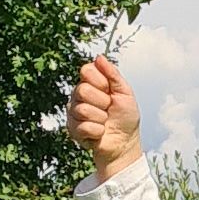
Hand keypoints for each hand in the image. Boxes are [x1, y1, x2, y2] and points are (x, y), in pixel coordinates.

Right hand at [68, 54, 142, 179]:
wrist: (124, 142)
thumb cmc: (126, 117)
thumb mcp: (125, 93)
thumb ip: (113, 74)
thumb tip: (98, 57)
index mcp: (90, 83)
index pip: (86, 70)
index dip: (101, 82)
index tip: (110, 91)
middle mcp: (78, 95)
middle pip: (82, 90)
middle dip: (102, 102)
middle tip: (109, 109)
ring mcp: (73, 112)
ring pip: (83, 110)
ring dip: (101, 119)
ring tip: (104, 122)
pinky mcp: (72, 130)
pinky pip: (84, 127)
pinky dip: (98, 132)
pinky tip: (99, 133)